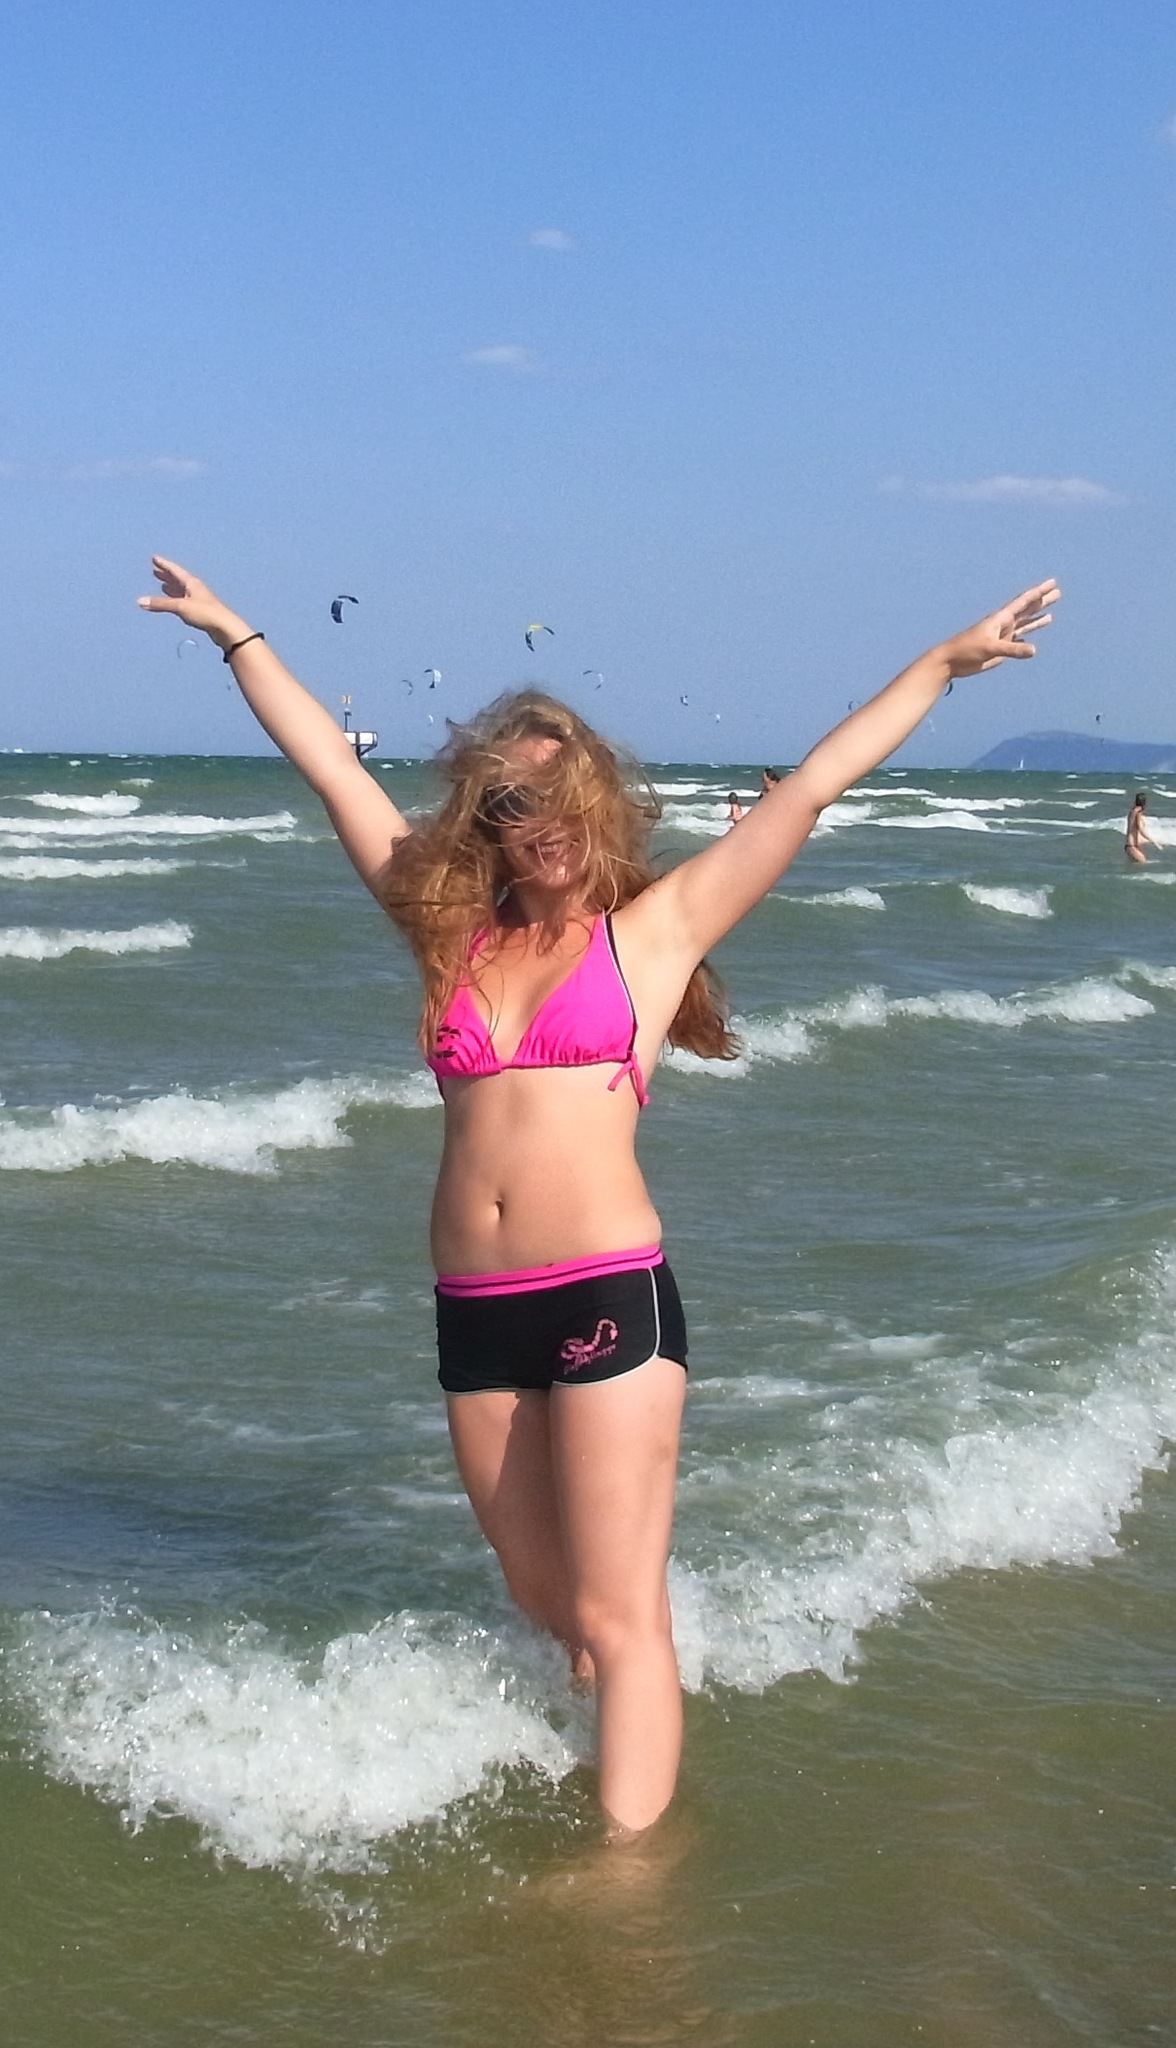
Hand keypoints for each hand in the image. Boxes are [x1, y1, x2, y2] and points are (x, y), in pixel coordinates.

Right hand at [137, 556, 244, 645]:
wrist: (224, 628)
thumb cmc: (205, 613)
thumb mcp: (180, 607)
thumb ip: (160, 604)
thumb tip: (140, 601)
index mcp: (191, 583)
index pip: (174, 570)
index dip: (164, 564)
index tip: (155, 559)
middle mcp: (194, 588)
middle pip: (178, 578)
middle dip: (166, 574)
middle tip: (155, 570)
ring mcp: (198, 599)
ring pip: (181, 589)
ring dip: (171, 586)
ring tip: (162, 584)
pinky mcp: (200, 610)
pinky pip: (184, 600)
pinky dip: (176, 598)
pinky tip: (174, 601)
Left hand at [939, 579, 1060, 677]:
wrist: (950, 661)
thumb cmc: (967, 650)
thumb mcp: (991, 648)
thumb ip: (1012, 649)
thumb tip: (1034, 650)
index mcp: (1001, 619)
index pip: (1024, 601)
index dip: (1039, 592)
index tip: (1052, 583)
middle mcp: (1003, 625)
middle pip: (1027, 610)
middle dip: (1042, 601)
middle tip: (1058, 592)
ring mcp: (1002, 636)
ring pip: (1024, 625)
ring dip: (1037, 619)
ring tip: (1051, 615)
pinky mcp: (999, 649)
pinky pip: (1017, 641)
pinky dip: (1025, 638)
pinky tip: (1031, 639)